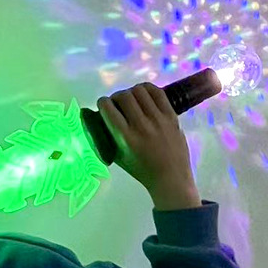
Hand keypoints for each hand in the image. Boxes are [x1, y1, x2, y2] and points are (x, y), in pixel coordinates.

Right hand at [97, 82, 201, 209]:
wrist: (171, 177)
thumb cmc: (141, 170)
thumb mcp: (118, 156)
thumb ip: (107, 138)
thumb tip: (95, 119)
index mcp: (125, 138)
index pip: (108, 108)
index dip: (102, 103)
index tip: (103, 105)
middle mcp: (141, 125)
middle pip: (123, 96)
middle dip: (116, 97)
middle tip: (118, 104)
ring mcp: (158, 119)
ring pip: (140, 91)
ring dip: (131, 92)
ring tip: (132, 100)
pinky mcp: (171, 116)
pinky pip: (158, 93)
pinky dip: (147, 89)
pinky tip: (144, 95)